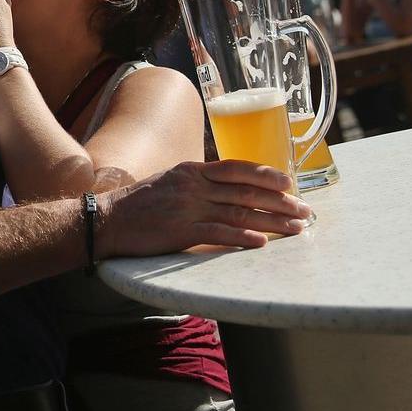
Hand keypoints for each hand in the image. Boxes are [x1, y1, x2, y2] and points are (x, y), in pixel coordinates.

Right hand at [97, 159, 312, 256]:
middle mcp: (193, 187)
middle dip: (280, 202)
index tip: (289, 182)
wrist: (107, 219)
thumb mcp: (169, 180)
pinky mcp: (181, 232)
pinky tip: (261, 242)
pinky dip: (242, 238)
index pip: (236, 168)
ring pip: (239, 213)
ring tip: (295, 228)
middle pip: (246, 193)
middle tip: (304, 211)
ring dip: (272, 222)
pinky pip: (218, 233)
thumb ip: (197, 182)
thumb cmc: (139, 203)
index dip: (265, 174)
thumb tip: (228, 187)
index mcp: (192, 172)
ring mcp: (188, 209)